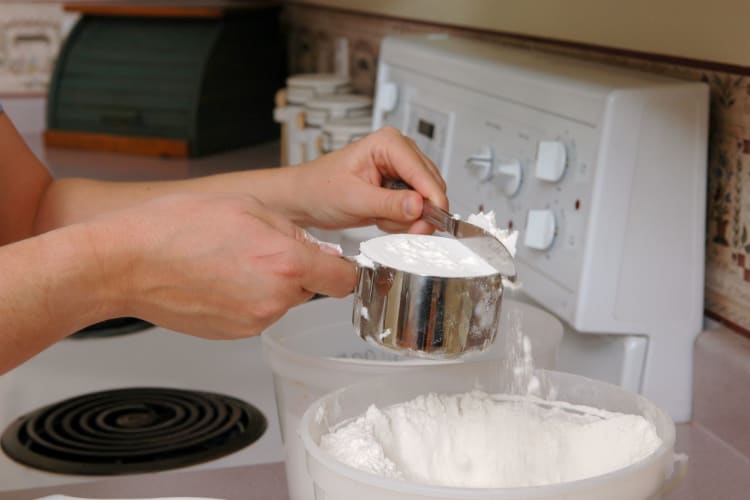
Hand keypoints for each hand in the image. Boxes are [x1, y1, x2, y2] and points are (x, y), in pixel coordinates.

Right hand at [89, 192, 354, 338]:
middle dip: (298, 270)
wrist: (126, 263)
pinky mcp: (233, 333)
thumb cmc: (175, 229)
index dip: (343, 268)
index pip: (343, 279)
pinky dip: (248, 298)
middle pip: (310, 289)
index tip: (338, 262)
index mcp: (286, 264)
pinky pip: (257, 313)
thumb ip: (293, 231)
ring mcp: (253, 321)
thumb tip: (318, 250)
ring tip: (232, 261)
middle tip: (263, 249)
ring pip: (281, 301)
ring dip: (270, 284)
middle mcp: (274, 299)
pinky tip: (220, 279)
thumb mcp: (248, 207)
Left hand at [294, 126, 447, 233]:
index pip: (423, 173)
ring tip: (378, 219)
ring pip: (425, 202)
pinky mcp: (399, 188)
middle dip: (417, 214)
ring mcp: (401, 171)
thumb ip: (389, 203)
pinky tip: (380, 219)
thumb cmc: (318, 188)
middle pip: (431, 188)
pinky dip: (400, 222)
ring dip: (406, 219)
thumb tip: (419, 206)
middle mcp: (399, 153)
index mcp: (389, 143)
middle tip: (403, 230)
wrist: (304, 199)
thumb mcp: (354, 199)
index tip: (433, 223)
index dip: (432, 199)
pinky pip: (414, 210)